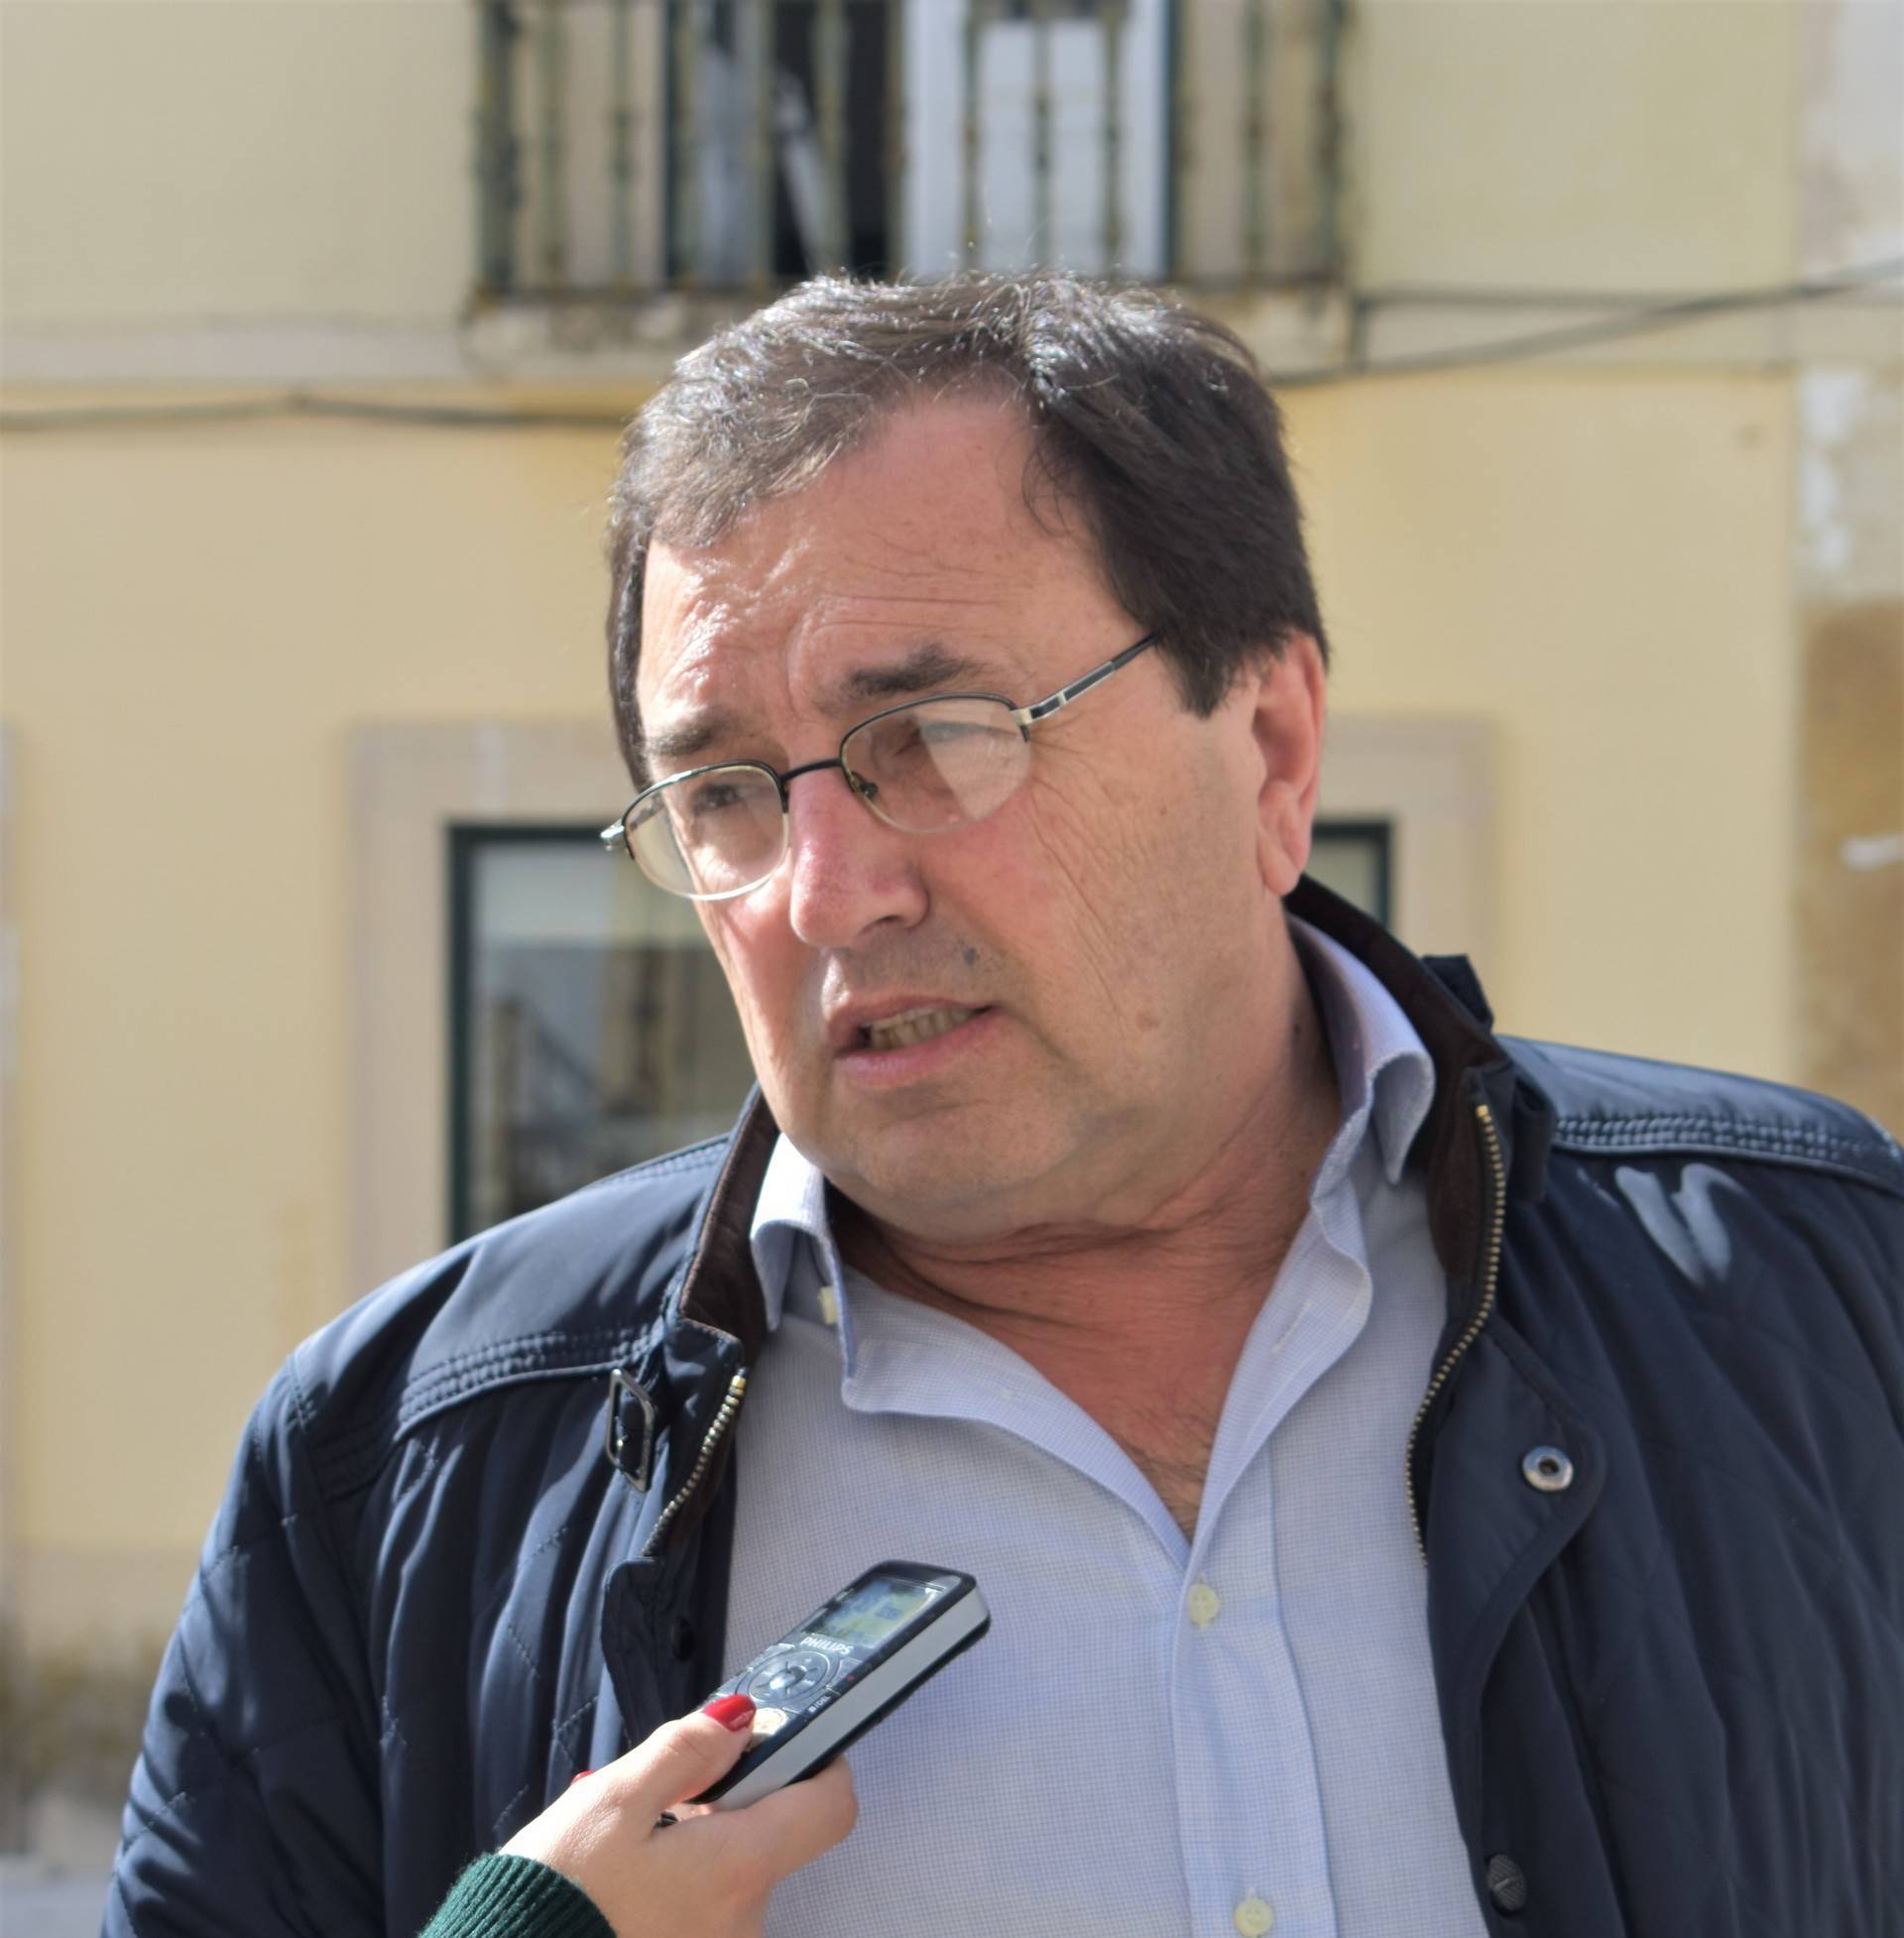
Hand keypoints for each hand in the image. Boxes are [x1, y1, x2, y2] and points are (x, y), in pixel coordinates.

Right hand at [500, 1695, 857, 1937]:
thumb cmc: (553, 1899)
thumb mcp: (612, 1801)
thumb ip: (684, 1750)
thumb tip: (739, 1719)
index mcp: (736, 1870)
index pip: (830, 1807)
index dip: (821, 1762)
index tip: (787, 1737)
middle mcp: (743, 1922)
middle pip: (770, 1835)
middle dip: (727, 1802)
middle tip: (664, 1797)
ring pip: (732, 1872)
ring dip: (696, 1844)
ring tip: (630, 1845)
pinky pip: (706, 1907)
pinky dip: (680, 1883)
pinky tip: (628, 1882)